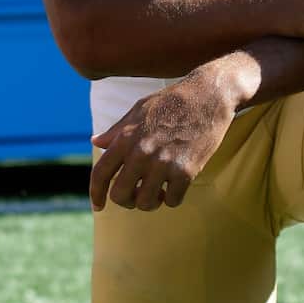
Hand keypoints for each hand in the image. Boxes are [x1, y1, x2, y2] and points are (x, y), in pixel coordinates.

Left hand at [89, 68, 237, 210]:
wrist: (208, 96)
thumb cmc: (172, 101)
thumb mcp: (139, 110)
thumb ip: (116, 131)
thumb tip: (96, 142)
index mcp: (126, 138)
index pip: (100, 173)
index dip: (95, 194)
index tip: (98, 206)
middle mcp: (141, 153)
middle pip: (120, 195)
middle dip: (126, 201)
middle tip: (136, 196)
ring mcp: (163, 163)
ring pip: (145, 203)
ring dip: (150, 202)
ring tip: (157, 192)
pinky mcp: (186, 171)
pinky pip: (172, 200)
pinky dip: (172, 198)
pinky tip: (175, 186)